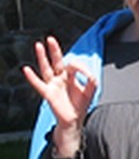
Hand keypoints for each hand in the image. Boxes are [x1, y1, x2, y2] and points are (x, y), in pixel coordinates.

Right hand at [22, 36, 96, 157]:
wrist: (74, 120)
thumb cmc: (81, 104)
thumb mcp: (91, 90)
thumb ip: (92, 81)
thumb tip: (89, 74)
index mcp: (70, 76)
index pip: (72, 64)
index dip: (80, 67)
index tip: (87, 75)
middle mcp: (60, 78)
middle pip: (56, 61)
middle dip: (54, 50)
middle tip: (50, 39)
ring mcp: (53, 85)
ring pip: (46, 68)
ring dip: (42, 57)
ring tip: (38, 46)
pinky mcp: (48, 93)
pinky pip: (38, 84)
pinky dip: (32, 77)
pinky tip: (27, 69)